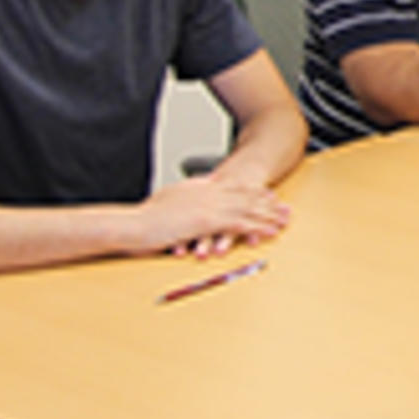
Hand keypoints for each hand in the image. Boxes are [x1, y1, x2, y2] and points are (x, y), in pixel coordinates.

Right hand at [135, 175, 290, 260]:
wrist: (132, 225)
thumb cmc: (142, 220)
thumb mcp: (164, 203)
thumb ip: (179, 199)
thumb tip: (186, 201)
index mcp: (197, 189)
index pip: (231, 188)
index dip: (252, 192)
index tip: (267, 194)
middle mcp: (206, 193)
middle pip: (244, 196)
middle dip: (267, 202)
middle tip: (285, 206)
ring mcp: (208, 206)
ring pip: (246, 208)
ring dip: (268, 214)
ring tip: (285, 219)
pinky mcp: (208, 220)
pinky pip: (240, 223)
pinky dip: (258, 226)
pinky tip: (271, 231)